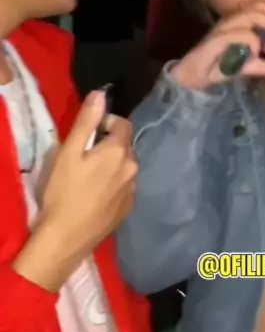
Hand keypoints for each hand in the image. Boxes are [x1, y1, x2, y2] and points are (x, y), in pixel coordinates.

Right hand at [14, 92, 137, 291]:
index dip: (106, 123)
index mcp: (120, 151)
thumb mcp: (69, 152)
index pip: (123, 124)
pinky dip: (114, 183)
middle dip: (109, 144)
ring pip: (126, 166)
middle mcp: (133, 168)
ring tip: (90, 176)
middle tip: (85, 156)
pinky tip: (96, 194)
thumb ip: (87, 121)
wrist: (67, 237)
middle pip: (126, 146)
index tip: (89, 134)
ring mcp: (134, 190)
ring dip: (113, 164)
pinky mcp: (129, 208)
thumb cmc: (64, 191)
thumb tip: (102, 94)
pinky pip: (125, 185)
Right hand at [171, 0, 264, 88]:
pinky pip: (238, 34)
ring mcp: (223, 28)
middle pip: (259, 6)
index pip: (261, 3)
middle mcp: (231, 19)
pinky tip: (255, 52)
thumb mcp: (249, 67)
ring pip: (250, 15)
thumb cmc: (219, 66)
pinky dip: (251, 41)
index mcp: (239, 20)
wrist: (193, 75)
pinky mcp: (216, 39)